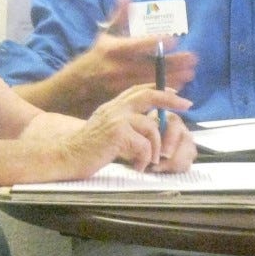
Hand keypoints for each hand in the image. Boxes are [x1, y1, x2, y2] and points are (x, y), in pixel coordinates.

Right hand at [34, 83, 193, 177]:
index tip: (176, 92)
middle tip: (187, 104)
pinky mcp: (117, 134)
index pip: (140, 89)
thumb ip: (126, 123)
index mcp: (114, 106)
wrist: (67, 155)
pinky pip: (144, 146)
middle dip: (170, 98)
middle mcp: (116, 108)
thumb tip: (153, 125)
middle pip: (149, 95)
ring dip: (155, 148)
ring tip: (148, 161)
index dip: (160, 88)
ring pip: (151, 128)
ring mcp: (117, 119)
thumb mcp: (108, 129)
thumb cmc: (88, 148)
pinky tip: (137, 167)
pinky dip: (145, 160)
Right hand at [79, 0, 199, 102]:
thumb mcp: (105, 35)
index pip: (138, 44)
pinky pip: (148, 93)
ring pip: (152, 81)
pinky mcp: (126, 97)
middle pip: (150, 65)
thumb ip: (118, 18)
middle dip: (173, 62)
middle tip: (193, 59)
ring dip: (173, 78)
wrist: (78, 86)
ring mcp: (123, 84)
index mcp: (115, 49)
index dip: (157, 41)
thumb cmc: (96, 56)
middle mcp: (119, 67)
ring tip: (191, 73)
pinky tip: (180, 86)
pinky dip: (164, 90)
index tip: (175, 38)